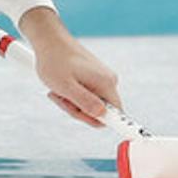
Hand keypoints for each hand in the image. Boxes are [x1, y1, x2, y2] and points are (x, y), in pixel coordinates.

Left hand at [18, 8, 120, 127]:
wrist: (48, 39)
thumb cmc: (54, 61)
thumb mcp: (66, 86)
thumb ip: (85, 103)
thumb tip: (103, 117)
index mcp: (106, 83)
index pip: (118, 115)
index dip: (118, 126)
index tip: (129, 138)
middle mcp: (108, 81)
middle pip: (99, 112)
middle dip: (78, 110)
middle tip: (62, 98)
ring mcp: (100, 79)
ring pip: (90, 105)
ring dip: (72, 103)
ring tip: (58, 90)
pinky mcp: (93, 77)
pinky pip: (85, 96)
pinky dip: (71, 95)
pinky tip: (61, 85)